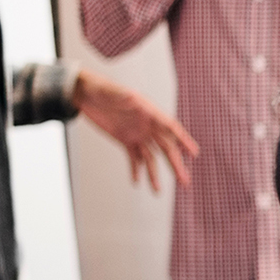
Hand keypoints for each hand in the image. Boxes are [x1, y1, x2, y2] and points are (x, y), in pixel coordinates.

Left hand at [72, 70, 197, 192]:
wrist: (85, 93)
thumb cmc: (100, 88)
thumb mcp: (110, 91)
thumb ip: (122, 95)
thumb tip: (130, 96)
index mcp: (148, 111)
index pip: (170, 128)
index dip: (183, 141)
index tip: (193, 153)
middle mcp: (147, 125)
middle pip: (166, 147)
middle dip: (175, 164)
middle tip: (184, 181)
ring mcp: (137, 133)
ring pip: (151, 157)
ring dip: (155, 173)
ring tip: (157, 191)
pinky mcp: (125, 140)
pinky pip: (134, 158)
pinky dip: (136, 170)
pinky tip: (137, 182)